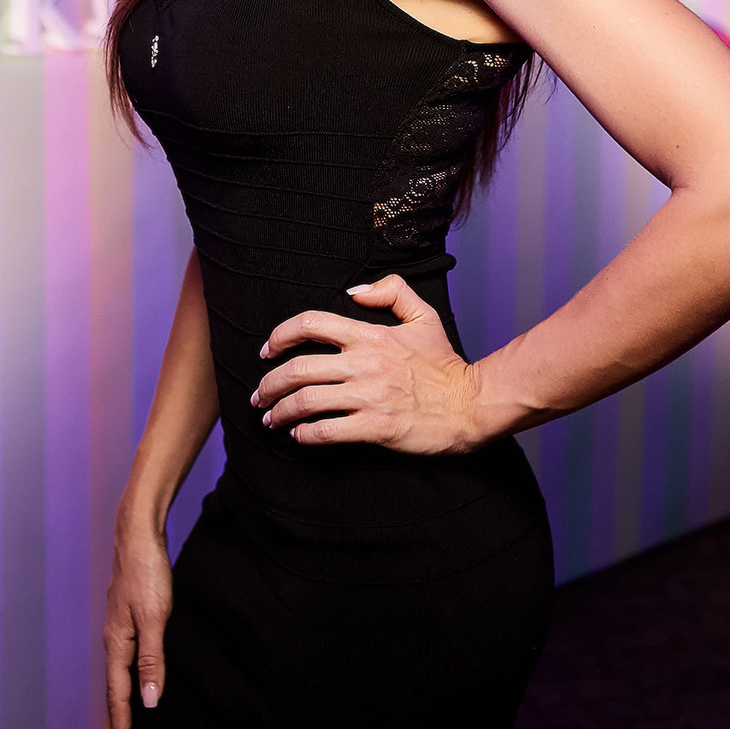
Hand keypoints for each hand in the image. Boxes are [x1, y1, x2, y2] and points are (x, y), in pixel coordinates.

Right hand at [100, 519, 172, 728]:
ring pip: (116, 680)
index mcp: (117, 645)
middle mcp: (113, 643)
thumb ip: (152, 659)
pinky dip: (123, 685)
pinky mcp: (127, 622)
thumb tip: (148, 702)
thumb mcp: (155, 617)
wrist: (138, 535)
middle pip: (111, 695)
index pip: (119, 699)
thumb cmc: (148, 573)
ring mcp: (118, 632)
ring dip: (116, 710)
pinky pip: (123, 664)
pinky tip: (128, 687)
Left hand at [251, 273, 481, 455]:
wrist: (470, 405)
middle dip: (269, 383)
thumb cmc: (445, 365)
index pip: (312, 324)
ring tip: (270, 418)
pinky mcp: (375, 427)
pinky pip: (327, 431)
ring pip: (306, 401)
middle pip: (299, 368)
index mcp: (371, 335)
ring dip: (280, 411)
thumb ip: (392, 292)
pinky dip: (305, 435)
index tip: (266, 350)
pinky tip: (299, 436)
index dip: (280, 335)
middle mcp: (364, 363)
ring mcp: (369, 396)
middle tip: (259, 394)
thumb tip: (357, 291)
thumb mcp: (423, 316)